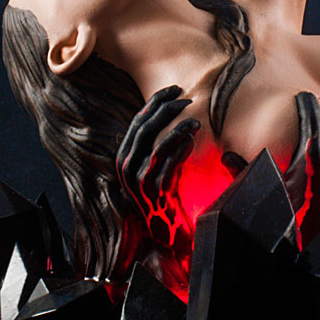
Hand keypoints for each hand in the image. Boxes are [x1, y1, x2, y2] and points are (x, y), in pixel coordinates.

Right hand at [115, 85, 200, 250]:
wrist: (165, 231)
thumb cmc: (165, 195)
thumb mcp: (159, 166)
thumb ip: (163, 145)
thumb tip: (178, 119)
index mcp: (124, 156)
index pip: (137, 120)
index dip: (155, 102)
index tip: (175, 89)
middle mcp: (125, 166)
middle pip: (144, 127)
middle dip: (166, 108)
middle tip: (186, 99)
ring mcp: (136, 179)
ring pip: (155, 142)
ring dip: (177, 127)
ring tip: (194, 120)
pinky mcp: (152, 189)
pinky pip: (167, 161)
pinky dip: (180, 146)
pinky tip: (192, 137)